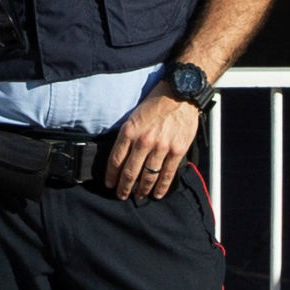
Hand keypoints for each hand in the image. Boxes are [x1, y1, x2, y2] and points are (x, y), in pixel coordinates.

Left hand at [105, 82, 199, 199]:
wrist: (180, 94)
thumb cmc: (157, 103)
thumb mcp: (134, 116)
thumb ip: (128, 136)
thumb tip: (122, 156)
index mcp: (129, 132)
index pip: (115, 161)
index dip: (111, 176)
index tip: (110, 184)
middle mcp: (143, 142)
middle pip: (129, 172)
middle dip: (124, 187)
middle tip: (121, 195)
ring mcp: (161, 147)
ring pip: (148, 176)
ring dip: (142, 189)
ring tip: (138, 196)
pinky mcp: (177, 150)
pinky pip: (167, 173)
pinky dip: (161, 186)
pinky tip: (157, 194)